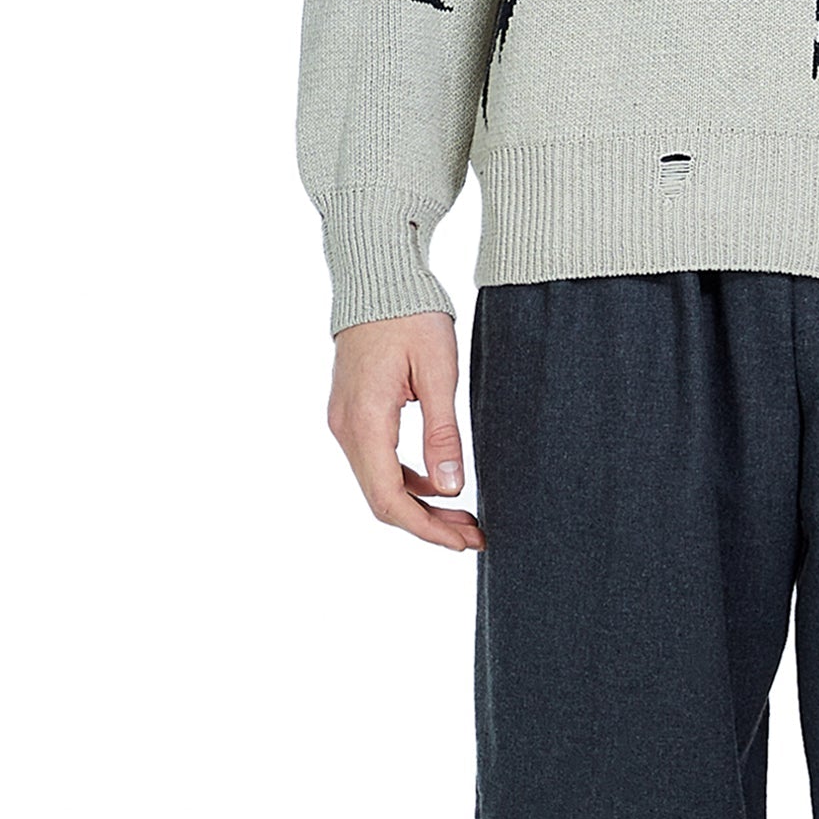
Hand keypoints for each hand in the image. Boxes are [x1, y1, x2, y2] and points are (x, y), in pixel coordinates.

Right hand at [328, 314, 484, 550]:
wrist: (376, 276)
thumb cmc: (411, 315)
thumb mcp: (438, 372)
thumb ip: (443, 433)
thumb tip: (452, 490)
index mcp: (366, 420)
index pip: (389, 498)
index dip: (426, 529)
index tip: (464, 542)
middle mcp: (346, 428)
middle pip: (382, 499)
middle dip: (428, 524)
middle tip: (474, 535)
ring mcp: (344, 421)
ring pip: (378, 484)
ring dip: (419, 505)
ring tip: (464, 516)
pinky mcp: (352, 414)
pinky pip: (376, 462)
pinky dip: (407, 481)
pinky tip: (441, 482)